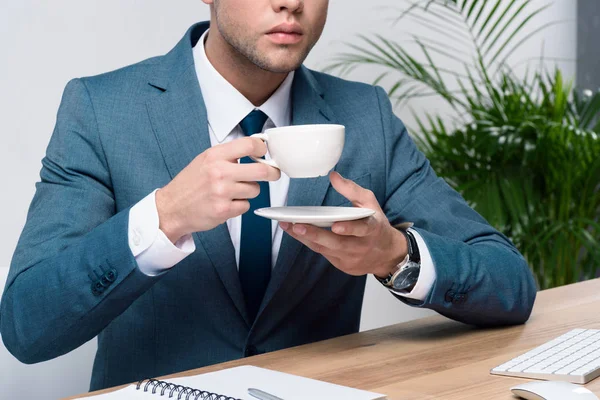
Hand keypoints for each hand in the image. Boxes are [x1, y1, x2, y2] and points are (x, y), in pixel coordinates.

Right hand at [156, 137, 280, 242]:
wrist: (171, 208)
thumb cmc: (190, 184)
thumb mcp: (205, 160)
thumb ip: (228, 155)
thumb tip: (255, 149)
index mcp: (215, 155)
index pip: (249, 145)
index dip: (262, 148)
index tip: (265, 153)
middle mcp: (219, 172)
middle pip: (262, 171)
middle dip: (272, 173)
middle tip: (273, 174)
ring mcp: (222, 192)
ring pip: (255, 190)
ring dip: (249, 191)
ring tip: (232, 192)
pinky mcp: (224, 210)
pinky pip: (246, 206)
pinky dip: (239, 205)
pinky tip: (226, 203)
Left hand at [280, 171, 407, 277]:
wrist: (387, 254)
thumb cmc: (375, 224)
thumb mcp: (370, 203)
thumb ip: (352, 189)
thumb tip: (333, 176)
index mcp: (372, 229)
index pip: (361, 229)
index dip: (349, 228)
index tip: (335, 226)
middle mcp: (361, 246)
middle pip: (337, 243)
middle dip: (315, 235)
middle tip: (297, 226)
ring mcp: (351, 259)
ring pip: (325, 249)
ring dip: (305, 238)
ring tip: (288, 226)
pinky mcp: (343, 266)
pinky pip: (324, 254)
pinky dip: (309, 243)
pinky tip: (296, 233)